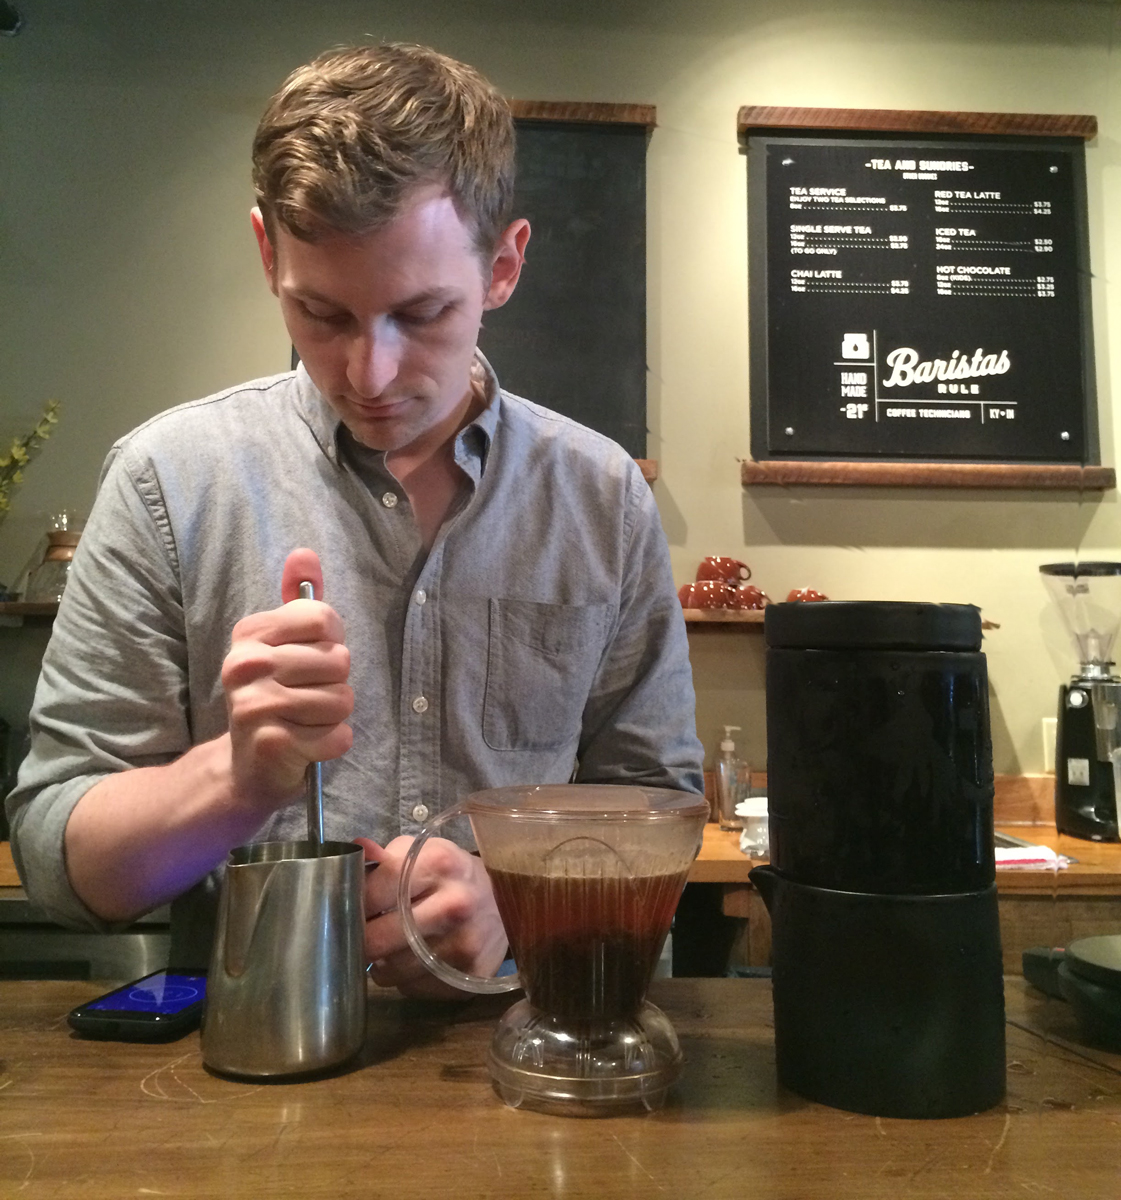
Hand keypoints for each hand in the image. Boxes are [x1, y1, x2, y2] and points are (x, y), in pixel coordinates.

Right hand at [220, 548, 353, 814]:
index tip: (313, 657)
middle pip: (339, 660)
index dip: (334, 640)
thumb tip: (305, 555)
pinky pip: (339, 736)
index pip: (324, 618)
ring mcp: (255, 705)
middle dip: (337, 682)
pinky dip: (334, 742)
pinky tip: (308, 742)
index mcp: (249, 634)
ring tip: (308, 719)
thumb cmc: (275, 695)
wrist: (246, 764)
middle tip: (310, 695)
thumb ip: (299, 601)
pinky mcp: (272, 743)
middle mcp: (245, 665)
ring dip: (336, 714)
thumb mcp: (283, 644)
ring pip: (342, 699)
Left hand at [356, 835, 508, 999]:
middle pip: (377, 940)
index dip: (351, 904)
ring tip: (390, 948)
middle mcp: (455, 905)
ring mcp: (464, 945)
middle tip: (360, 936)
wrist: (508, 903)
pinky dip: (405, 979)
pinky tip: (415, 961)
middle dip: (361, 941)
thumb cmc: (454, 875)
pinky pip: (413, 989)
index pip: (373, 892)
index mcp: (440, 864)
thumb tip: (356, 850)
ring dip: (381, 963)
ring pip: (391, 972)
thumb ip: (387, 856)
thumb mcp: (424, 853)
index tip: (346, 910)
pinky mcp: (468, 978)